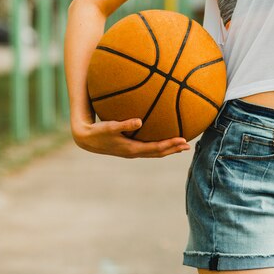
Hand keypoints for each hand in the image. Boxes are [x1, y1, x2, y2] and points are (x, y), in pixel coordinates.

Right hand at [71, 117, 190, 157]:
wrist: (86, 140)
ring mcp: (132, 152)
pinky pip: (149, 148)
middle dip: (174, 149)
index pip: (156, 148)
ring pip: (155, 152)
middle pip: (159, 153)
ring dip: (168, 149)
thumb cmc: (97, 132)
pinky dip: (159, 145)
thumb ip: (124, 124)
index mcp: (132, 149)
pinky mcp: (130, 148)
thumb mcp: (110, 127)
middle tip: (188, 145)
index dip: (170, 145)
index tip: (183, 140)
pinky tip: (163, 139)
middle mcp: (134, 152)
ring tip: (180, 145)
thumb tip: (139, 121)